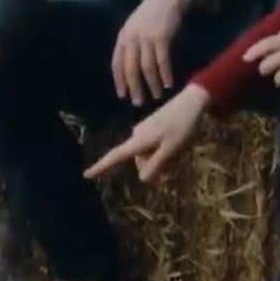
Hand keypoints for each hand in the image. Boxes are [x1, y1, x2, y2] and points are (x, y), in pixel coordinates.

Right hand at [84, 84, 208, 182]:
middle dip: (155, 167)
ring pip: (150, 155)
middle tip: (176, 162)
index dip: (101, 167)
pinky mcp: (153, 127)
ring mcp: (145, 130)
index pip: (115, 156)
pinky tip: (179, 144)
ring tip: (180, 150)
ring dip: (163, 159)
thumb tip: (142, 179)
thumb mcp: (171, 150)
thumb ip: (156, 165)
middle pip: (140, 162)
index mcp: (139, 140)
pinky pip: (155, 146)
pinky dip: (165, 151)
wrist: (193, 101)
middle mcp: (138, 135)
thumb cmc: (183, 126)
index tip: (86, 175)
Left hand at [113, 0, 186, 105]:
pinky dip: (165, 74)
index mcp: (123, 37)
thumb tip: (129, 68)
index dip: (119, 81)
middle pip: (131, 69)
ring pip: (147, 67)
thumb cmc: (152, 14)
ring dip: (152, 84)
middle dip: (135, 87)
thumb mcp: (135, 27)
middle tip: (138, 102)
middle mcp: (132, 38)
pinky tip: (169, 83)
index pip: (117, 63)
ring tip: (156, 95)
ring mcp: (147, 38)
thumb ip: (130, 44)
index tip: (122, 95)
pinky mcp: (162, 37)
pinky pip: (162, 60)